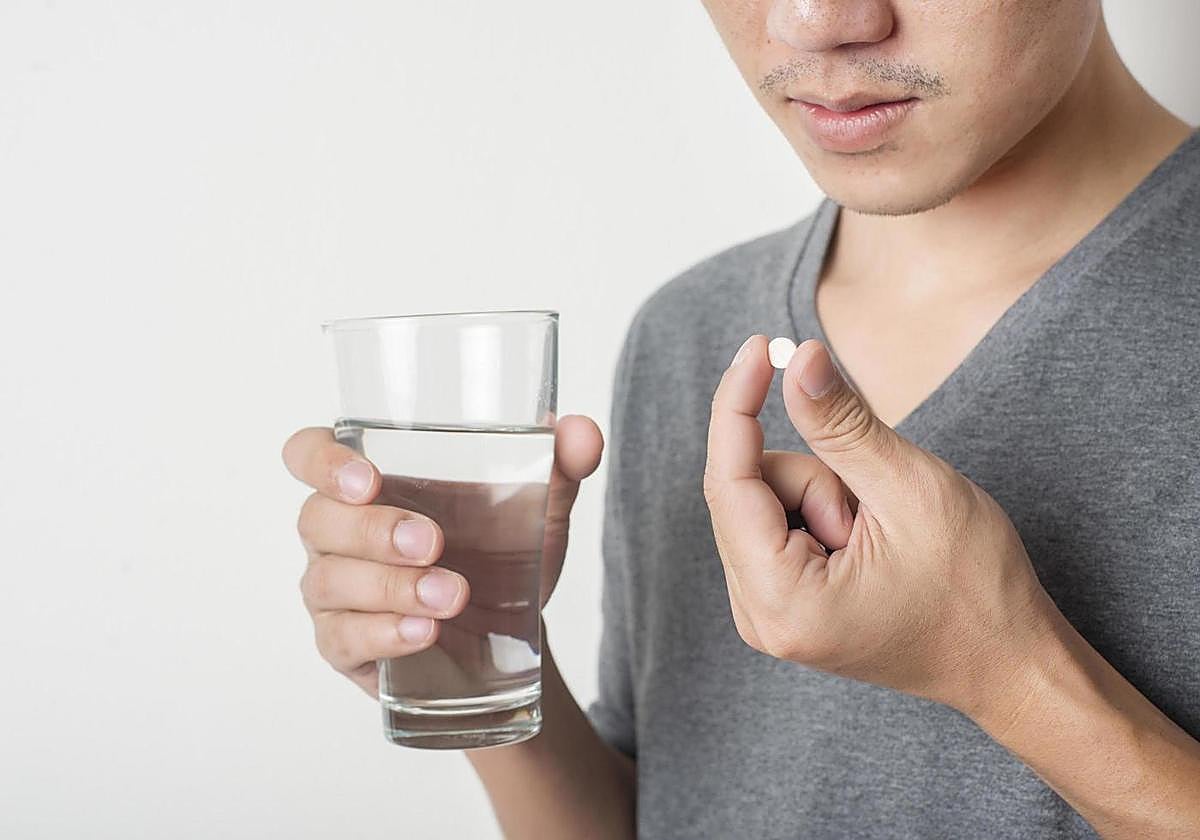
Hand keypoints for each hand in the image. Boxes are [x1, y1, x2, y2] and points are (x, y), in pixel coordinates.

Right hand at [282, 415, 602, 696]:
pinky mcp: (343, 644)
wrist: (511, 631)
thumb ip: (561, 463)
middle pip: (318, 519)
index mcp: (367, 478)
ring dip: (389, 587)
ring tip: (451, 595)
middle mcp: (335, 529)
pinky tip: (424, 632)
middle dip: (374, 531)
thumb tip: (583, 432)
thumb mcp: (538, 504)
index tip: (367, 478)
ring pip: (327, 580)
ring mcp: (333, 589)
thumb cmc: (502, 548)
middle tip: (433, 543)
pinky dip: (383, 634)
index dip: (322, 461)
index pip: (308, 452)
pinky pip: (341, 639)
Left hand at [703, 335, 1058, 718]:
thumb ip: (842, 424)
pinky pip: (776, 524)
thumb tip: (798, 358)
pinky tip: (865, 541)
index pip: (727, 482)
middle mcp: (758, 617)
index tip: (757, 346)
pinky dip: (819, 512)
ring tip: (881, 535)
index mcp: (782, 602)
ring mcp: (767, 613)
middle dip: (814, 475)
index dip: (737, 405)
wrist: (1009, 663)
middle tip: (877, 510)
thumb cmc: (975, 589)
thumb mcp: (910, 490)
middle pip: (745, 491)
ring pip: (763, 503)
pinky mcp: (782, 603)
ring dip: (822, 495)